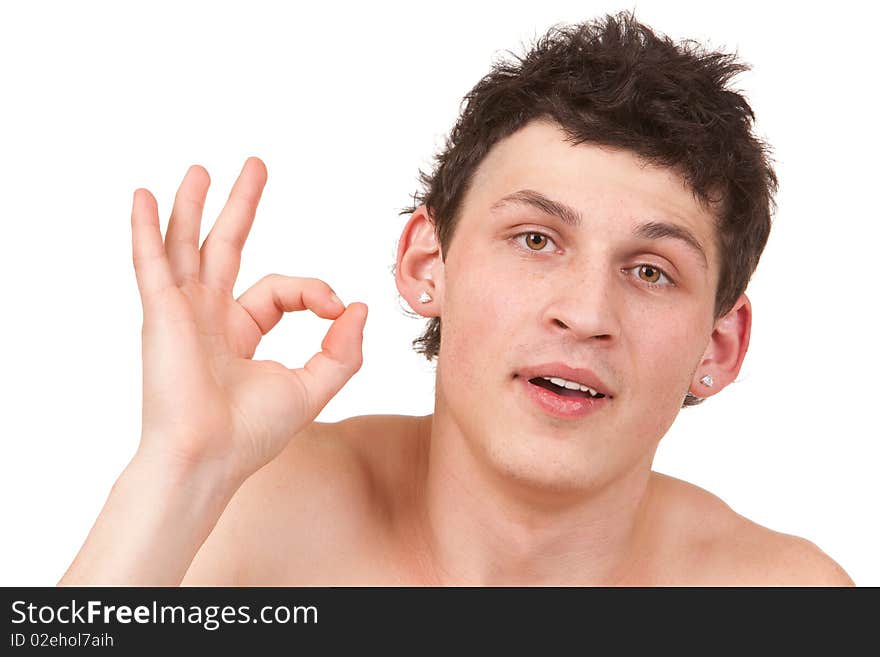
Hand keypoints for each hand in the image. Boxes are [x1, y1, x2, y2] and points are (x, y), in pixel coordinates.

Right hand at [130, 157, 366, 484]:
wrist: (208, 457)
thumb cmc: (252, 433)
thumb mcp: (313, 387)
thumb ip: (343, 350)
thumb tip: (357, 306)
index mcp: (242, 333)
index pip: (280, 289)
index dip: (313, 290)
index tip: (336, 309)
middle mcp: (210, 317)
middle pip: (227, 247)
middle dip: (241, 206)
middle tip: (255, 167)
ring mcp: (182, 312)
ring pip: (187, 246)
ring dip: (192, 207)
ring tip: (201, 170)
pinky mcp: (161, 314)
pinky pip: (152, 263)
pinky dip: (147, 230)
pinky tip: (145, 198)